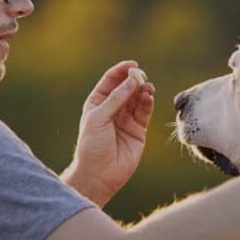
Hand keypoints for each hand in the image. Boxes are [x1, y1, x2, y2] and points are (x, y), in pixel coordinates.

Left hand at [67, 61, 155, 205]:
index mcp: (97, 104)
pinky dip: (148, 103)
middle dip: (134, 80)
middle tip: (140, 77)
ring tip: (146, 87)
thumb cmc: (92, 147)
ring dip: (143, 90)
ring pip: (138, 98)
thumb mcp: (99, 118)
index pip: (110, 81)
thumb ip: (116, 99)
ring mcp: (126, 120)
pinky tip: (148, 97)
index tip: (132, 65)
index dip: (121, 71)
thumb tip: (133, 80)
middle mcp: (112, 109)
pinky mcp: (138, 130)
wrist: (98, 174)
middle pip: (126, 87)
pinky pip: (145, 112)